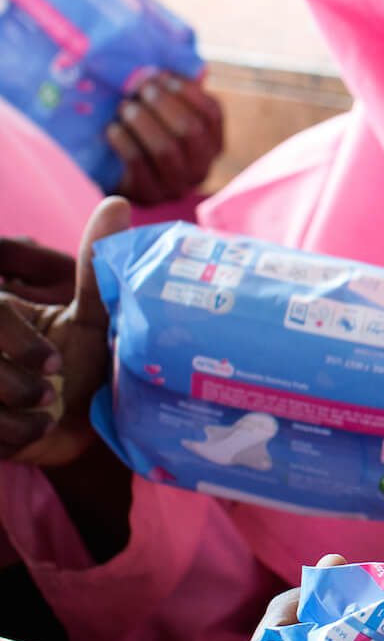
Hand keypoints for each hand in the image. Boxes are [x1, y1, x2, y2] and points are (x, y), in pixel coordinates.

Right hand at [0, 198, 129, 465]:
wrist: (78, 429)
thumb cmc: (81, 366)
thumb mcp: (90, 319)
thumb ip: (94, 269)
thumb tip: (116, 203)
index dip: (20, 342)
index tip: (55, 365)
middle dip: (13, 384)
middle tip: (50, 394)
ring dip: (15, 415)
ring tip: (47, 414)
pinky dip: (10, 437)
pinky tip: (32, 435)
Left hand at [108, 73, 224, 204]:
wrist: (118, 176)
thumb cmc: (145, 133)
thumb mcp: (166, 112)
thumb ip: (177, 89)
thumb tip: (185, 51)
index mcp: (212, 144)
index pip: (212, 113)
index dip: (188, 92)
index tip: (163, 76)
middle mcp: (201, 167)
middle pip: (190, 130)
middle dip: (164, 104)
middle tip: (141, 88)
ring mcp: (176, 184)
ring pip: (166, 149)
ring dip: (143, 122)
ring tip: (125, 107)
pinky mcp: (149, 194)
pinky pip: (138, 165)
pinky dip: (124, 142)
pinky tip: (112, 128)